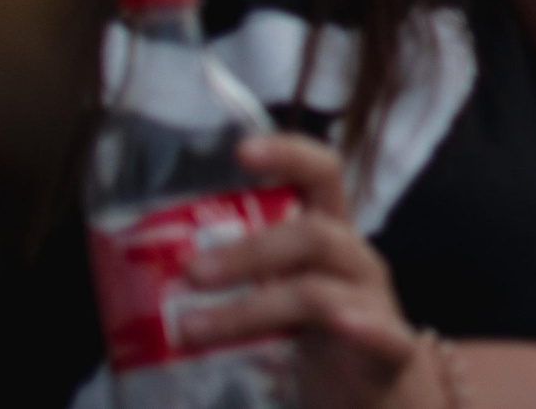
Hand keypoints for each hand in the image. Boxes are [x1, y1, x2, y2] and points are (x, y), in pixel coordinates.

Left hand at [178, 134, 444, 408]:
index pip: (321, 175)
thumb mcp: (279, 298)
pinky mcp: (391, 352)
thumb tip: (144, 276)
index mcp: (330, 237)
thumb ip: (237, 280)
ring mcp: (375, 304)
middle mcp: (356, 261)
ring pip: (320, 291)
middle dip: (247, 251)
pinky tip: (341, 325)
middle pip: (312, 234)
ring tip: (194, 329)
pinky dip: (363, 327)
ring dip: (252, 307)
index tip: (241, 151)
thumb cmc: (319, 342)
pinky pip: (384, 334)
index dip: (289, 154)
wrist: (381, 398)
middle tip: (190, 273)